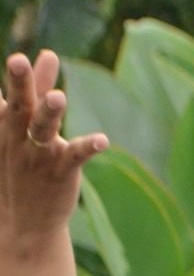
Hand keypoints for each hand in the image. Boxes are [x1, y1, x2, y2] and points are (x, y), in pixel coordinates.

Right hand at [0, 51, 107, 242]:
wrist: (23, 221)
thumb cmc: (21, 163)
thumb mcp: (23, 126)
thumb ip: (38, 88)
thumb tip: (49, 54)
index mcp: (4, 123)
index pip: (4, 97)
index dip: (7, 80)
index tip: (11, 58)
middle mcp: (17, 136)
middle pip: (18, 106)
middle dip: (18, 83)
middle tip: (16, 60)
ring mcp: (39, 154)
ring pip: (42, 130)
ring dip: (48, 112)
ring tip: (58, 97)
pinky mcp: (62, 170)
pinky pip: (75, 156)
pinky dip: (88, 147)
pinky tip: (102, 140)